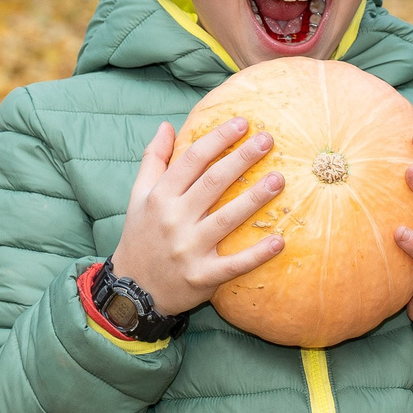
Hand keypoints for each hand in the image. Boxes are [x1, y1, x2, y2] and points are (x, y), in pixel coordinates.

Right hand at [110, 118, 286, 316]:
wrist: (133, 289)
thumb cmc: (140, 236)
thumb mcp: (138, 196)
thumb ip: (153, 160)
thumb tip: (167, 126)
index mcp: (160, 197)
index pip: (192, 160)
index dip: (218, 139)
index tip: (242, 123)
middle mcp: (174, 220)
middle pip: (213, 183)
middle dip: (242, 159)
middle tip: (268, 140)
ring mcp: (189, 249)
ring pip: (227, 219)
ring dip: (255, 198)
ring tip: (279, 180)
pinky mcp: (202, 276)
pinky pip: (235, 264)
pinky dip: (257, 254)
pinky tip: (280, 241)